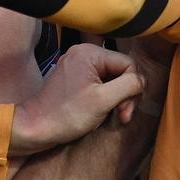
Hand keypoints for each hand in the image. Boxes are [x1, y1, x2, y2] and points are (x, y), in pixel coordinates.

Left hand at [9, 43, 143, 155]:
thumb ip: (128, 85)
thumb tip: (141, 80)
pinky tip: (101, 111)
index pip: (127, 64)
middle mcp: (82, 52)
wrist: (37, 127)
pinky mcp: (74, 76)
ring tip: (113, 116)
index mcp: (89, 52)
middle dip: (124, 94)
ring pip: (111, 78)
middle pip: (120, 70)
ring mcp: (77, 64)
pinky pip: (99, 82)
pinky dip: (105, 98)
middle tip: (122, 116)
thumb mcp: (103, 100)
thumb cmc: (68, 114)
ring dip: (116, 98)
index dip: (132, 88)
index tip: (124, 111)